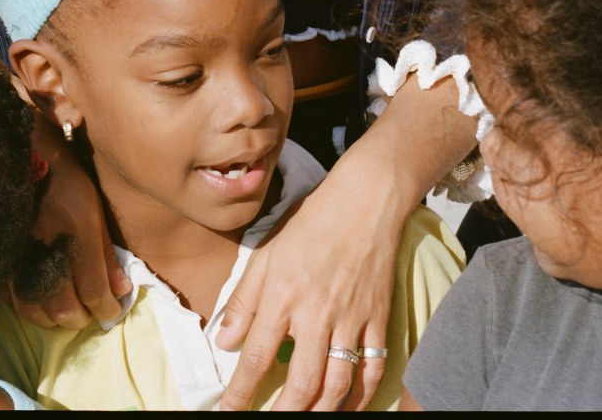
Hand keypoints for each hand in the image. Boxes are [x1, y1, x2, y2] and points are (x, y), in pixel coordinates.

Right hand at [10, 115, 130, 327]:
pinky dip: (30, 306)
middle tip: (89, 310)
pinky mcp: (1, 258)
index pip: (94, 294)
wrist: (19, 155)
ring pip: (37, 312)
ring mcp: (20, 258)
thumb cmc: (63, 176)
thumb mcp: (93, 208)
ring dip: (55, 317)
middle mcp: (48, 252)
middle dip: (82, 317)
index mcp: (77, 237)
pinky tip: (40, 297)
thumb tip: (121, 291)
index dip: (107, 310)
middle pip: (65, 311)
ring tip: (66, 306)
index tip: (112, 311)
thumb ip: (106, 253)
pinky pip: (13, 299)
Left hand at [214, 175, 402, 410]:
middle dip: (285, 412)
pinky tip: (348, 406)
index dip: (241, 391)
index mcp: (283, 295)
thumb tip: (223, 341)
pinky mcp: (378, 319)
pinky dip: (362, 395)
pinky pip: (372, 368)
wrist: (362, 203)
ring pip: (338, 383)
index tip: (228, 412)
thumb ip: (244, 301)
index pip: (258, 356)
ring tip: (305, 419)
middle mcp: (317, 313)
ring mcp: (351, 319)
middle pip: (302, 381)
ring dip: (321, 410)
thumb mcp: (265, 255)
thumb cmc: (309, 225)